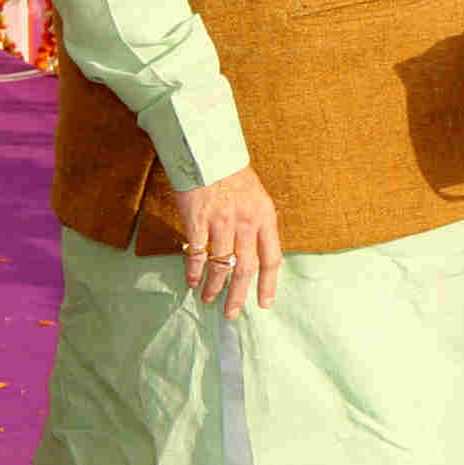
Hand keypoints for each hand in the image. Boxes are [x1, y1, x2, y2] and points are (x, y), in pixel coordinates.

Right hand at [174, 166, 283, 312]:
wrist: (208, 150)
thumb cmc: (232, 174)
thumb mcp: (256, 198)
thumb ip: (257, 225)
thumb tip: (256, 254)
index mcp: (265, 217)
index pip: (272, 258)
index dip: (269, 284)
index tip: (265, 303)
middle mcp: (246, 222)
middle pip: (245, 268)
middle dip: (238, 295)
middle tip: (232, 314)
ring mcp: (221, 221)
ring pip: (220, 265)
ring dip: (213, 286)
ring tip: (208, 299)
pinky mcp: (198, 219)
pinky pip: (196, 253)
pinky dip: (193, 271)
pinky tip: (192, 281)